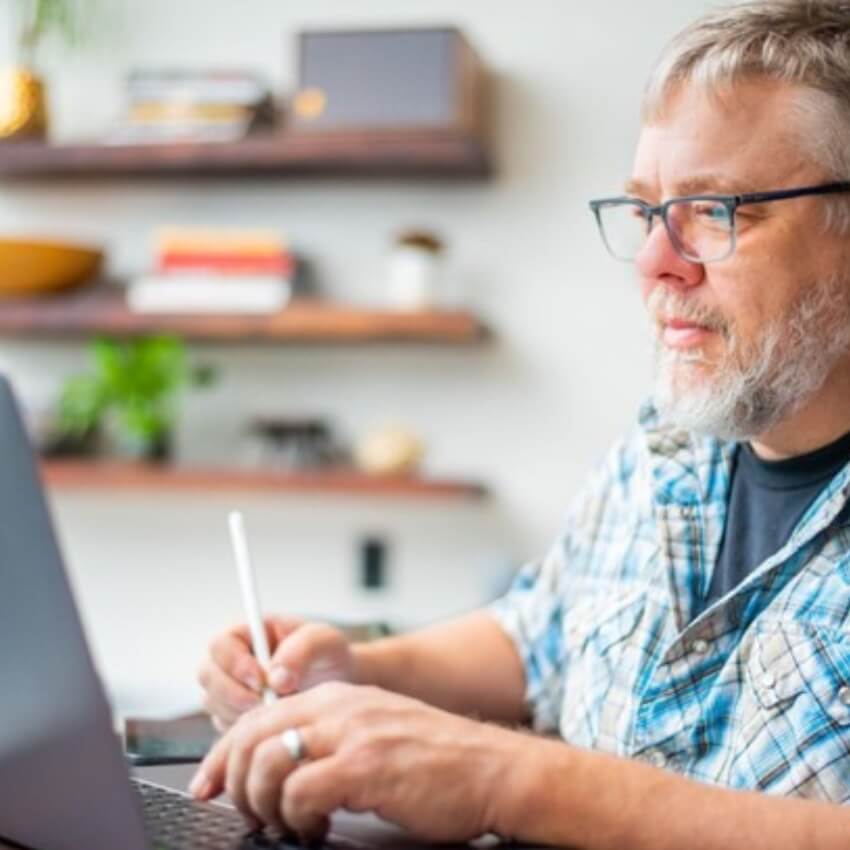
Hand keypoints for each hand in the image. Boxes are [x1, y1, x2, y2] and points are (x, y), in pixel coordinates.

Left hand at [189, 681, 517, 844]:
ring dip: (263, 804)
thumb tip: (276, 768)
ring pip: (268, 763)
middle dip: (232, 781)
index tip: (207, 785)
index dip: (223, 755)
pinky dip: (295, 818)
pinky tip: (314, 828)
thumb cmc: (437, 759)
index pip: (258, 716)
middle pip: (252, 735)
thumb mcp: (375, 730)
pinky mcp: (365, 766)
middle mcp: (340, 706)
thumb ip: (328, 738)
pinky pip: (301, 792)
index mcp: (339, 696)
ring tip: (284, 824)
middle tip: (242, 812)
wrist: (491, 768)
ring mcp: (352, 734)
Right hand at [197, 618, 355, 731]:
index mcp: (247, 632)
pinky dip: (243, 730)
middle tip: (264, 704)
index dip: (233, 663)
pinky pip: (223, 726)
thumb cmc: (328, 654)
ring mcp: (228, 688)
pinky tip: (271, 724)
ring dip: (240, 712)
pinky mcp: (232, 715)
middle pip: (207, 675)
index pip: (220, 644)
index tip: (259, 679)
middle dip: (232, 693)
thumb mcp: (324, 641)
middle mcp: (231, 659)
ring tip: (276, 710)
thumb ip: (301, 649)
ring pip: (213, 703)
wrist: (337, 684)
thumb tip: (276, 677)